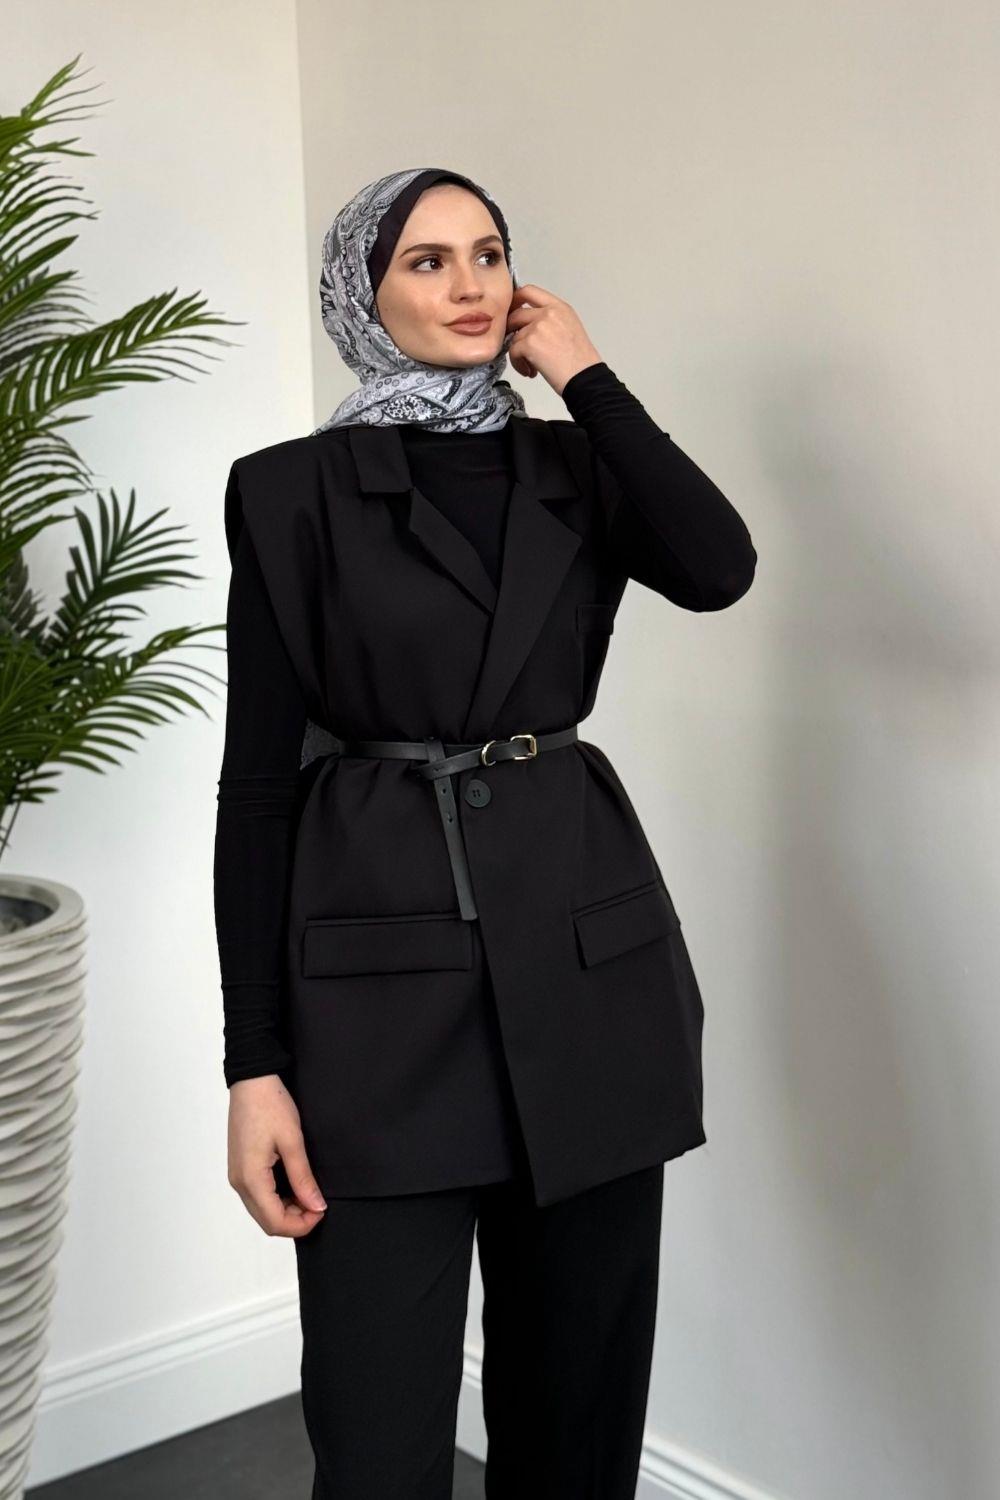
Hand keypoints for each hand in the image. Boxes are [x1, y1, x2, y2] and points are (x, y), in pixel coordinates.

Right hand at [228, 1074, 326, 1236]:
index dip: (301, 1225)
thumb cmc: (271, 1105)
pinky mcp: (240, 1167)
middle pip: (266, 1221)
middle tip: (318, 1205)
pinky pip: (257, 1196)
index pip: (274, 1221)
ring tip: (308, 1195)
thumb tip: (316, 1206)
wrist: (251, 1080)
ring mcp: (237, 1175)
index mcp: (250, 1178)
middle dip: (294, 1221)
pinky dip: (276, 1199)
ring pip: (261, 1210)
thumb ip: (303, 1178)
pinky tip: (294, 1186)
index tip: (321, 1211)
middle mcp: (239, 1182)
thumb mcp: (292, 1141)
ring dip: (285, 1211)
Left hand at [505, 283, 603, 394]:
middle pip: (516, 314)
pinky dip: (518, 364)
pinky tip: (530, 372)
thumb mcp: (569, 327)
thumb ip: (549, 319)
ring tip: (532, 367)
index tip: (511, 310)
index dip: (515, 300)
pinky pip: (513, 351)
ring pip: (514, 336)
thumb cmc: (580, 361)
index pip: (529, 291)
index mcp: (559, 307)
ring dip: (519, 354)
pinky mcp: (529, 344)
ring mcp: (538, 327)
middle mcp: (548, 313)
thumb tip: (528, 324)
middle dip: (512, 330)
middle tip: (516, 344)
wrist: (584, 377)